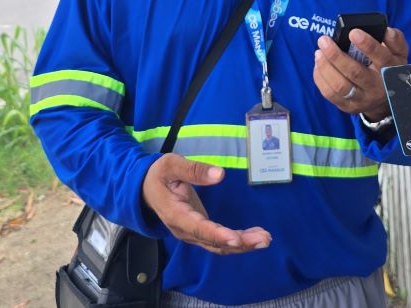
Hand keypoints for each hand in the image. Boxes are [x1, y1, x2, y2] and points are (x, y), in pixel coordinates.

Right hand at [140, 154, 270, 253]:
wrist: (145, 190)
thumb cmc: (159, 175)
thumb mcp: (171, 165)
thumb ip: (194, 170)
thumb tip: (220, 175)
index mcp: (176, 214)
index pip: (198, 228)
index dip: (218, 235)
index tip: (237, 239)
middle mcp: (185, 230)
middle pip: (213, 242)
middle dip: (240, 243)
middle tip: (263, 238)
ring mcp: (192, 234)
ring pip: (219, 246)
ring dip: (243, 244)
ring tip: (265, 238)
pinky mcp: (200, 232)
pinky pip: (220, 242)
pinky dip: (239, 242)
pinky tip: (256, 236)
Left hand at [313, 27, 407, 120]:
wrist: (386, 98)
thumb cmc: (388, 68)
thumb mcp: (398, 54)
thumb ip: (395, 40)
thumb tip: (386, 31)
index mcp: (390, 71)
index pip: (381, 58)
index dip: (367, 45)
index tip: (353, 32)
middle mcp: (377, 88)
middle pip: (355, 73)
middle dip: (336, 55)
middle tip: (324, 40)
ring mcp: (361, 100)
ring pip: (339, 86)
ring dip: (325, 67)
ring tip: (319, 52)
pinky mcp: (348, 107)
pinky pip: (329, 94)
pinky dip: (320, 77)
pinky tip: (319, 64)